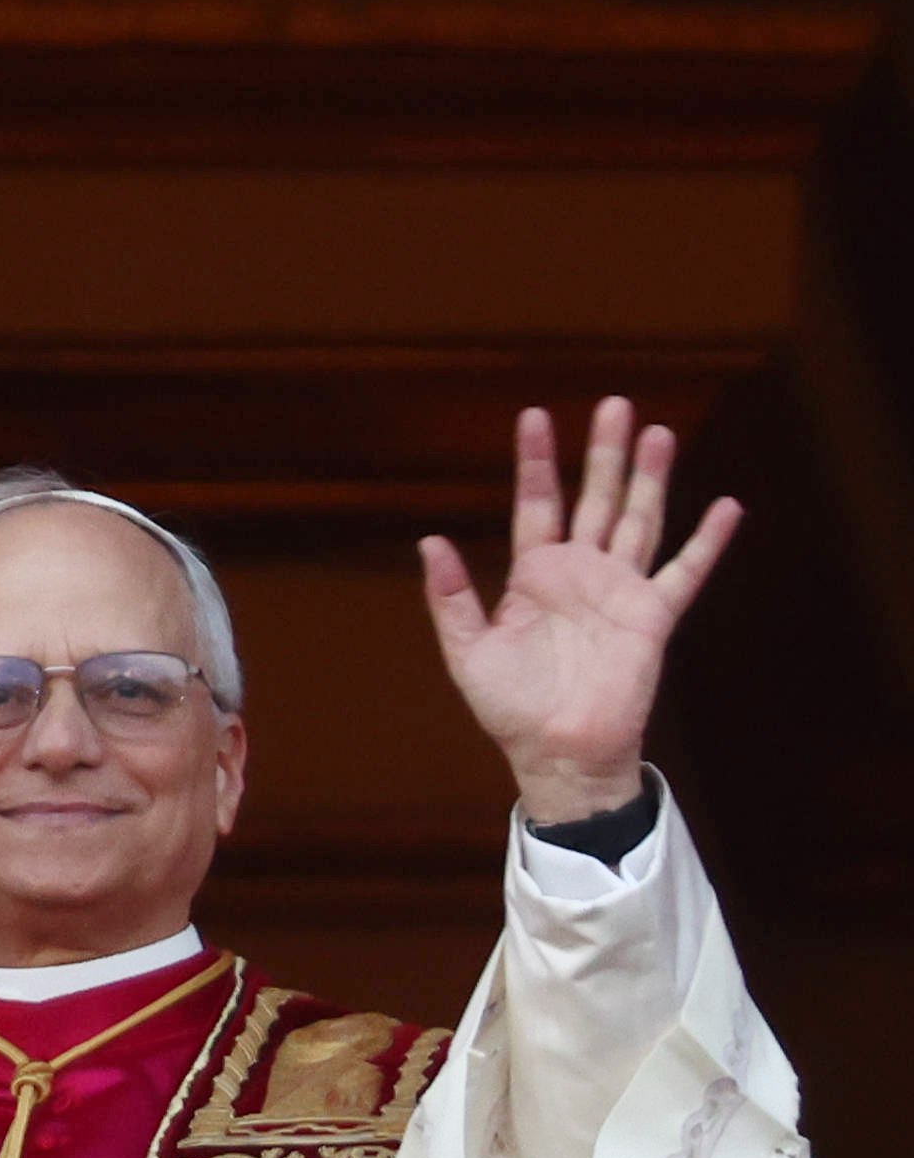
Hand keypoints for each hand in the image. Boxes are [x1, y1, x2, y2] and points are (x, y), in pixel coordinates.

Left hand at [418, 398, 741, 825]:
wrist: (557, 753)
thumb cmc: (511, 709)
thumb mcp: (469, 651)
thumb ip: (452, 597)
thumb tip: (430, 540)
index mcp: (535, 575)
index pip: (537, 504)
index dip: (536, 461)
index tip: (535, 416)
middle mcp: (581, 574)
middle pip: (596, 498)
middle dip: (604, 453)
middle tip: (615, 404)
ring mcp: (620, 591)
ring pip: (639, 520)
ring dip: (650, 478)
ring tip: (658, 433)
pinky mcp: (652, 617)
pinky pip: (685, 572)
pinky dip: (707, 541)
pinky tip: (726, 507)